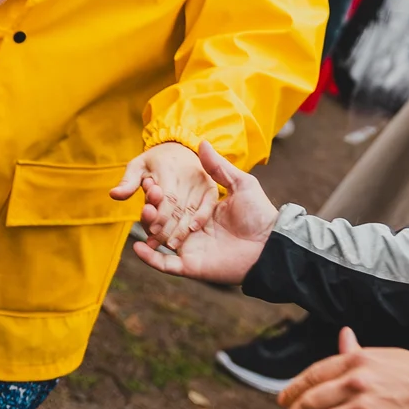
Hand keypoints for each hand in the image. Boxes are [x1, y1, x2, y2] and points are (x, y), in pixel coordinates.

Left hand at [114, 139, 217, 247]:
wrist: (180, 147)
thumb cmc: (155, 161)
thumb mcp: (138, 166)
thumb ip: (128, 182)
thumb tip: (114, 194)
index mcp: (168, 169)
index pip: (166, 198)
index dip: (159, 217)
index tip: (150, 232)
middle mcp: (187, 175)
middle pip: (179, 207)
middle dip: (167, 228)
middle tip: (157, 243)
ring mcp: (201, 181)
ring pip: (192, 210)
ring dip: (182, 229)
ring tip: (171, 245)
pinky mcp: (211, 187)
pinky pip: (208, 205)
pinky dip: (200, 218)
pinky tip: (192, 230)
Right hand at [129, 142, 279, 284]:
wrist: (271, 245)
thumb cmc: (260, 214)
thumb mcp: (241, 184)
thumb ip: (219, 167)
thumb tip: (201, 142)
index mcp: (201, 211)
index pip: (174, 202)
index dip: (161, 192)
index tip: (150, 180)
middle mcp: (193, 230)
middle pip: (163, 219)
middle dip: (151, 207)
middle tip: (148, 194)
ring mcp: (191, 248)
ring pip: (160, 239)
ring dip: (148, 227)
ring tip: (145, 212)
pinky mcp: (191, 266)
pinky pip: (165, 264)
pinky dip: (150, 258)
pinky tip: (138, 247)